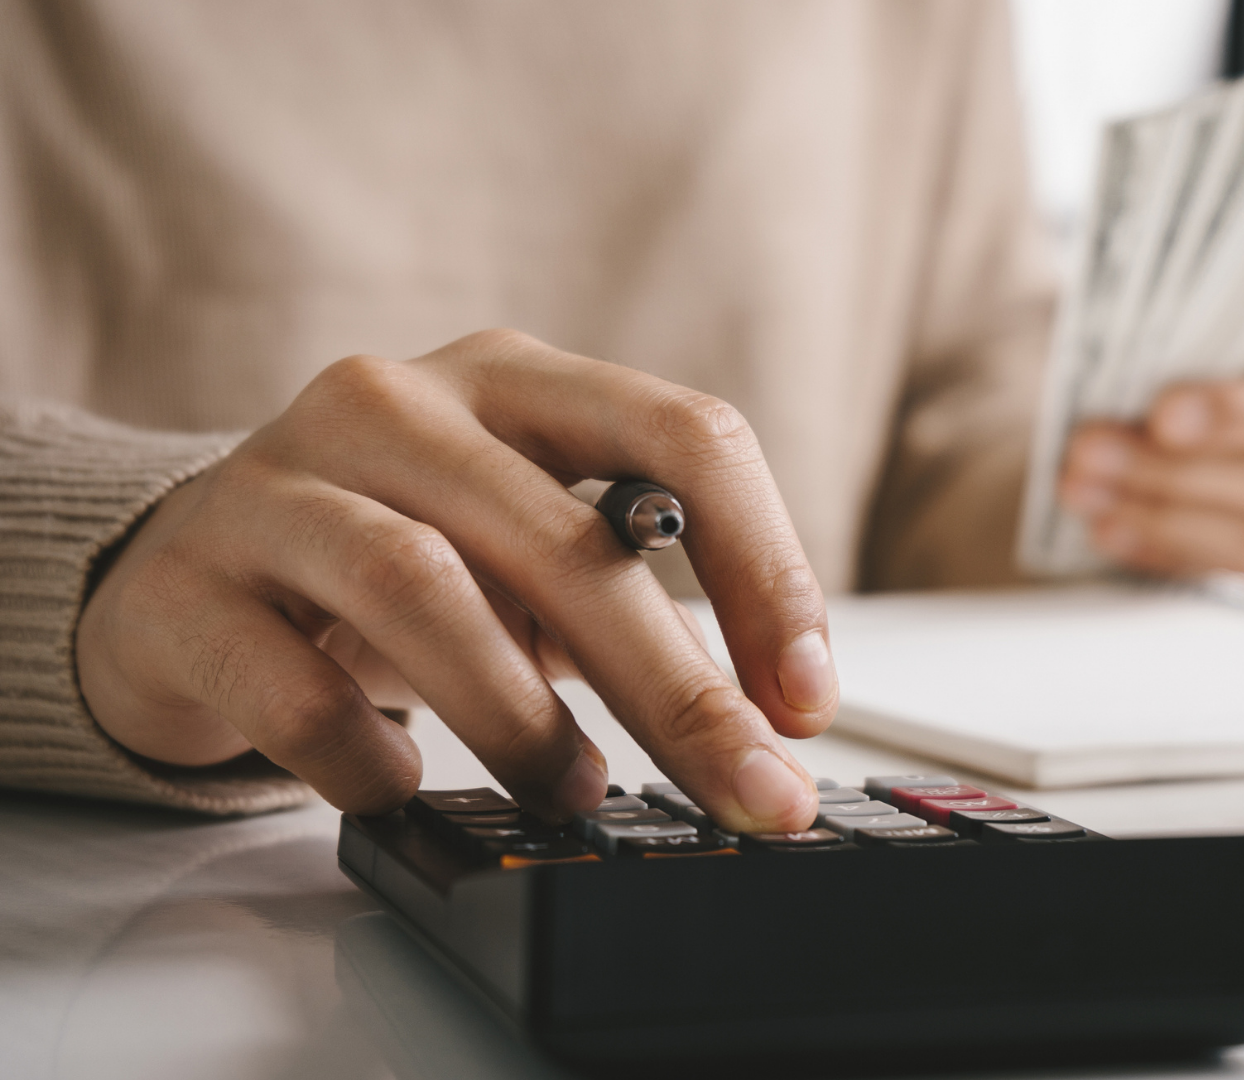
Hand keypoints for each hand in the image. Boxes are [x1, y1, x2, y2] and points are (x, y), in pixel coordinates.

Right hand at [76, 330, 835, 830]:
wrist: (184, 574)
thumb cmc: (393, 562)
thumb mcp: (526, 553)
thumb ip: (633, 608)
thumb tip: (763, 729)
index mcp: (517, 383)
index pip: (684, 436)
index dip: (767, 571)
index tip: (805, 700)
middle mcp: (400, 406)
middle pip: (566, 539)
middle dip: (678, 688)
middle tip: (747, 791)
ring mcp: (281, 484)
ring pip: (423, 589)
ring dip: (523, 719)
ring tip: (575, 792)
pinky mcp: (190, 587)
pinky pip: (293, 687)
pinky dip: (367, 756)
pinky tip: (402, 786)